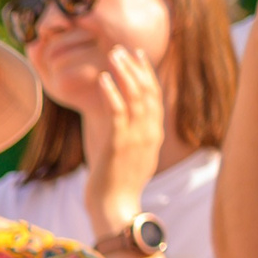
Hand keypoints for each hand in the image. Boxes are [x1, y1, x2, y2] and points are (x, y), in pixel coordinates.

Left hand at [83, 46, 164, 238]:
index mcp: (155, 134)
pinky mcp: (119, 144)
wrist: (115, 208)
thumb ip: (133, 137)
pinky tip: (103, 78)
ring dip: (123, 73)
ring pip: (135, 96)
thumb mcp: (132, 156)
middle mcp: (150, 132)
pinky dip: (112, 92)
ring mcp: (137, 137)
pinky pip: (117, 111)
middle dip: (135, 67)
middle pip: (147, 90)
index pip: (154, 96)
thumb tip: (124, 123)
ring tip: (112, 55)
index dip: (146, 74)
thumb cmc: (118, 185)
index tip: (137, 56)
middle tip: (122, 49)